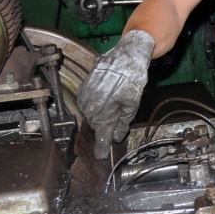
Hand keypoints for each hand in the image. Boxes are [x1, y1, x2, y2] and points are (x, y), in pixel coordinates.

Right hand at [76, 30, 154, 159]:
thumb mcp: (132, 104)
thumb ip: (123, 122)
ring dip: (101, 112)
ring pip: (92, 114)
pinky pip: (87, 102)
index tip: (101, 156)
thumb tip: (117, 135)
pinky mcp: (82, 88)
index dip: (102, 148)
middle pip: (98, 125)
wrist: (124, 56)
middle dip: (106, 124)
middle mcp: (91, 109)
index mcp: (104, 115)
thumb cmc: (131, 79)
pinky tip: (106, 94)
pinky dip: (96, 103)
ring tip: (114, 99)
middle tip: (118, 115)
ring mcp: (84, 98)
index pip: (102, 137)